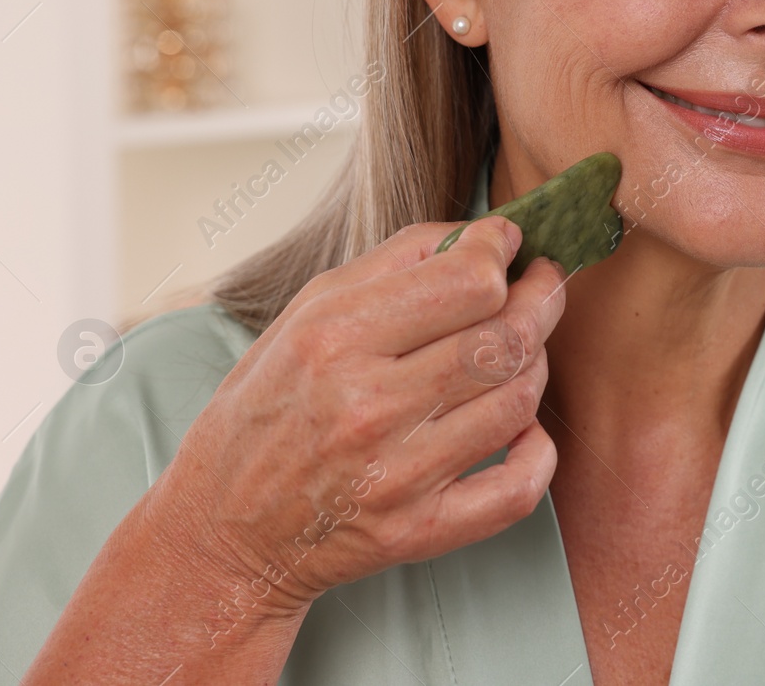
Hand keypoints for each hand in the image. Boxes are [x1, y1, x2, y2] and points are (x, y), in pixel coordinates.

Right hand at [148, 215, 565, 619]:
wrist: (222, 529)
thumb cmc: (268, 408)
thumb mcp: (305, 313)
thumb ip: (395, 261)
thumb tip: (481, 233)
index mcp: (334, 339)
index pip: (466, 281)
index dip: (502, 252)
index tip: (507, 244)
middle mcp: (367, 406)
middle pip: (504, 337)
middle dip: (542, 298)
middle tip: (541, 286)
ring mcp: (396, 475)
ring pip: (518, 400)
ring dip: (536, 363)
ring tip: (523, 348)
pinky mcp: (417, 531)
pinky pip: (517, 489)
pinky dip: (539, 452)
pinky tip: (522, 428)